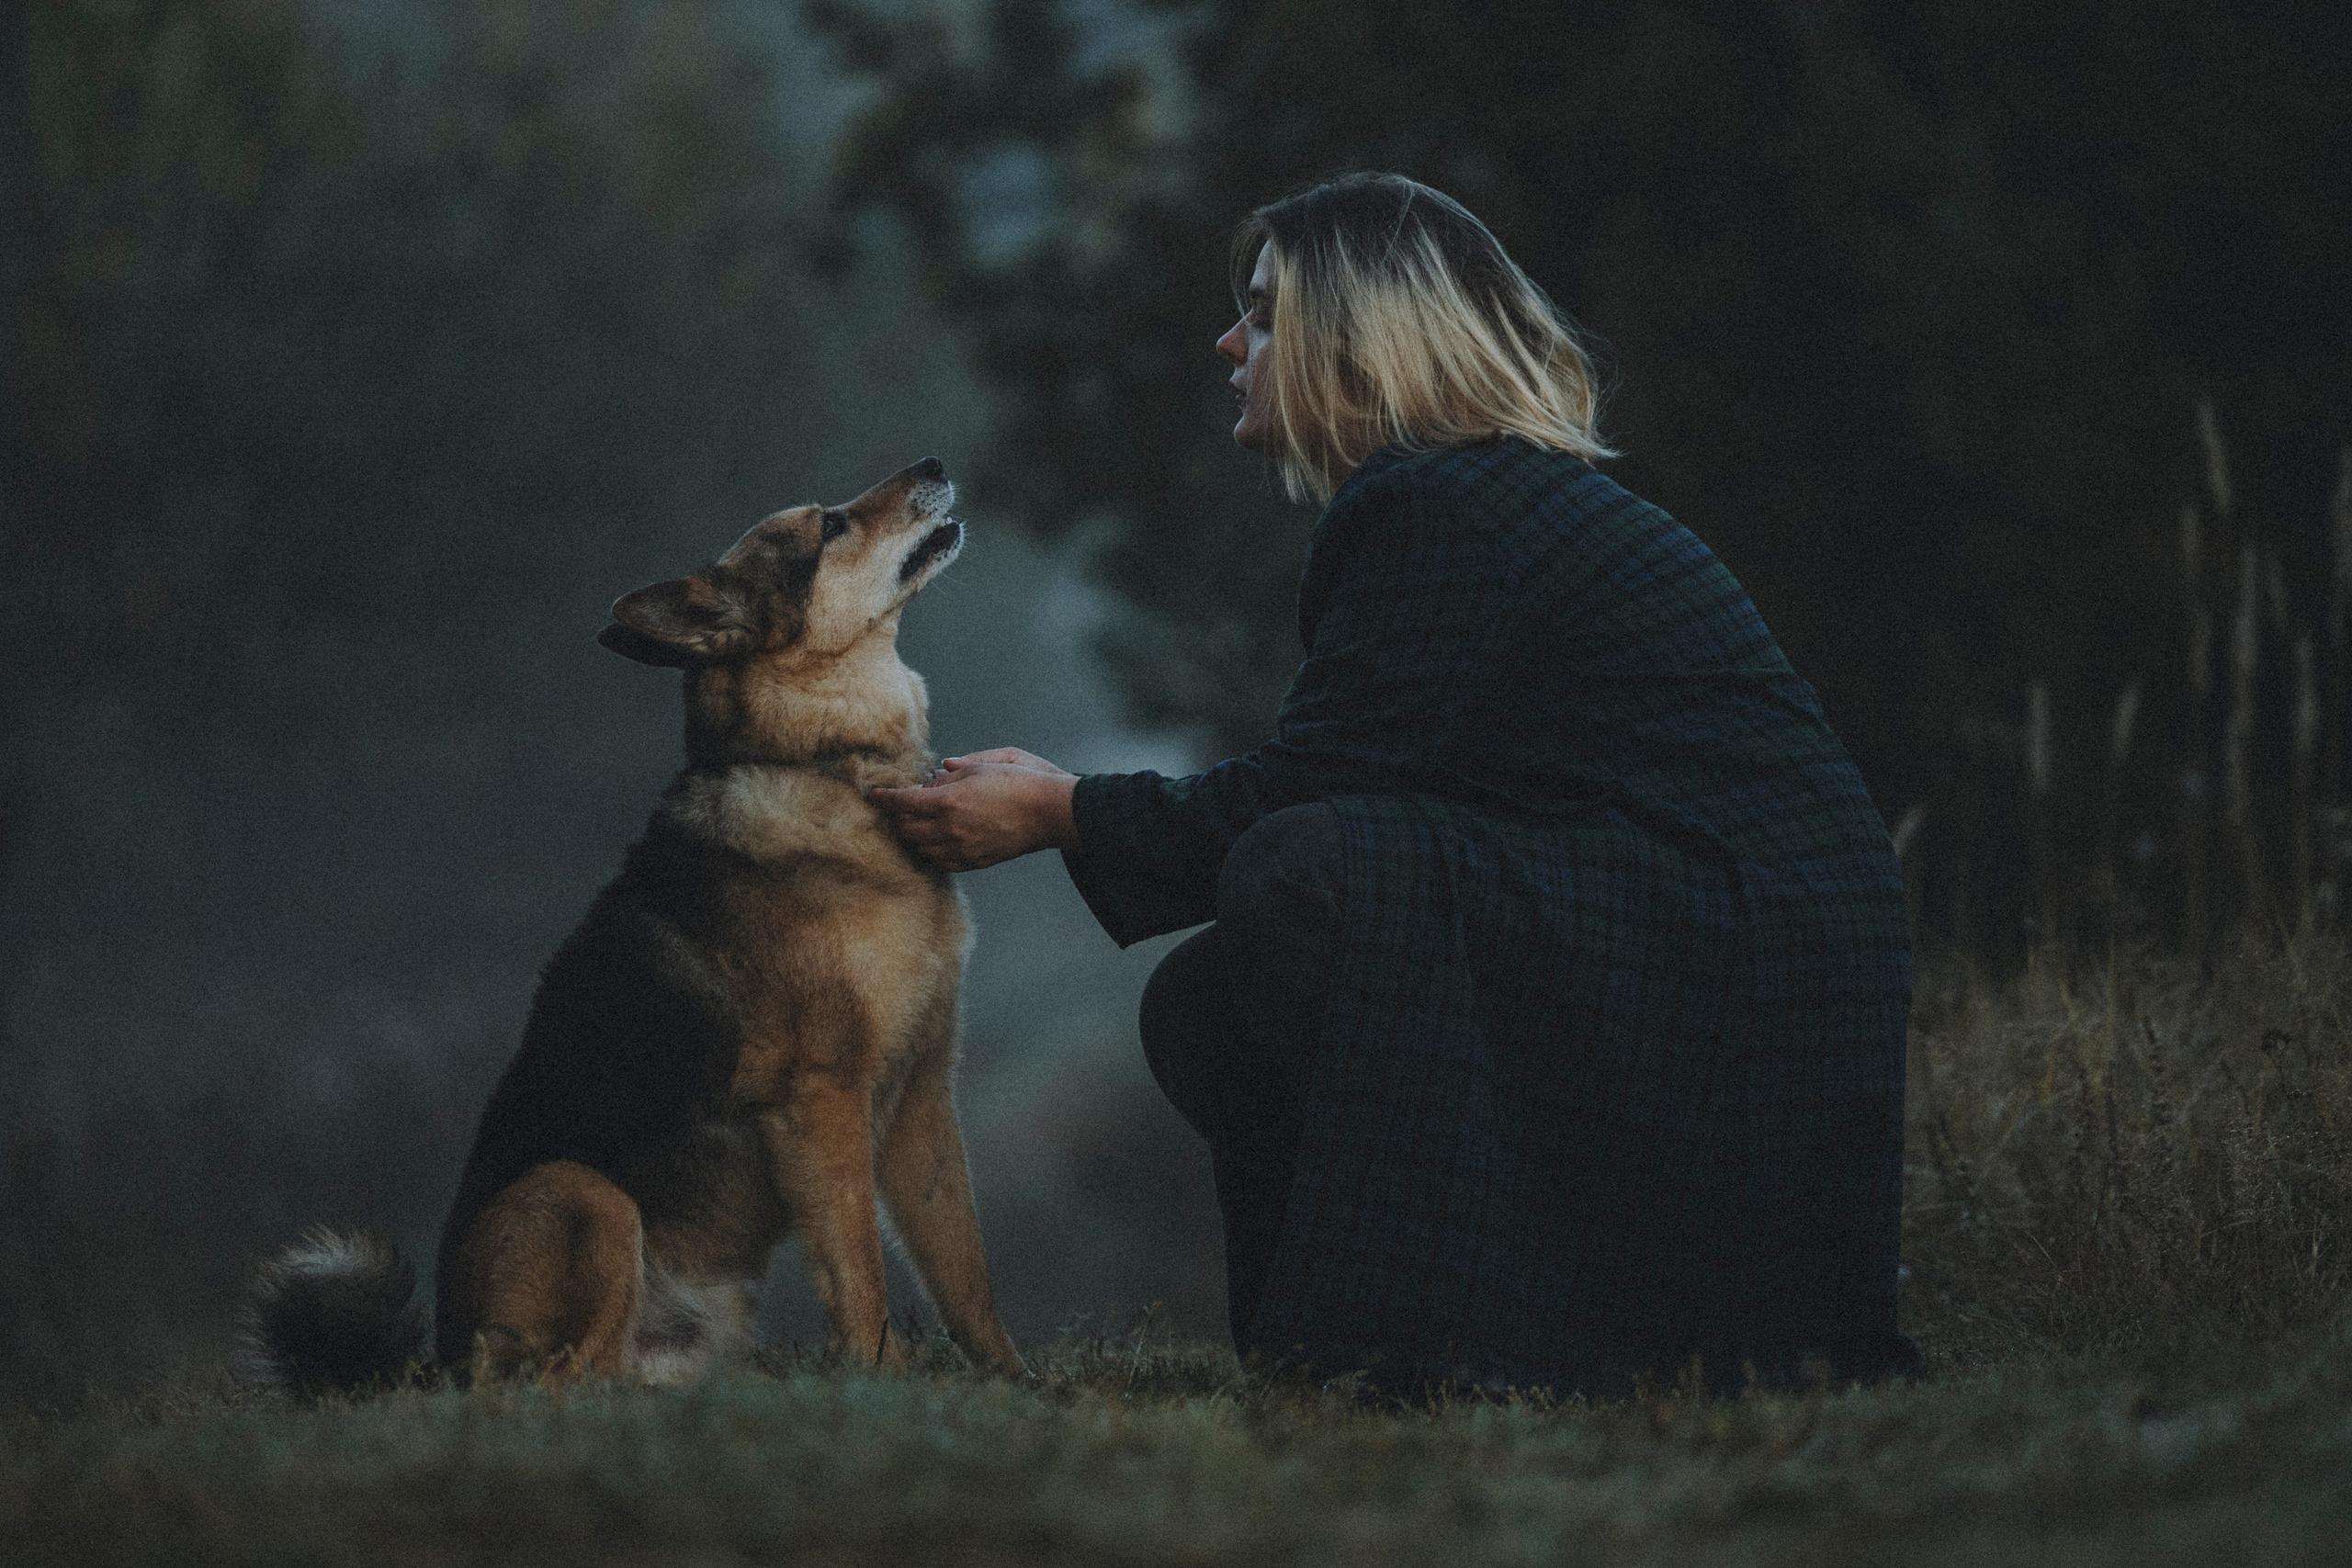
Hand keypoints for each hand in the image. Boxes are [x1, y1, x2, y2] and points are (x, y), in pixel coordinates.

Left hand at [869, 748, 1079, 871]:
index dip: (885, 798)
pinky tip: (937, 840)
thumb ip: (956, 770)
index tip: (875, 794)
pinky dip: (932, 851)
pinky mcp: (975, 862)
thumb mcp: (986, 764)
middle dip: (900, 817)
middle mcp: (951, 829)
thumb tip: (937, 773)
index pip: (903, 802)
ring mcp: (963, 849)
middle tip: (904, 806)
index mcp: (949, 801)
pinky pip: (941, 862)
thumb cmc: (1022, 781)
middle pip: (907, 829)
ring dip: (915, 836)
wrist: (1051, 812)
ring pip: (921, 849)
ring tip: (921, 823)